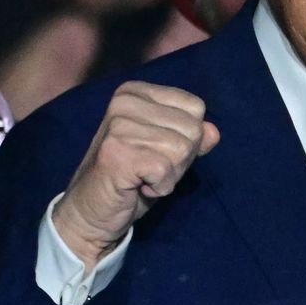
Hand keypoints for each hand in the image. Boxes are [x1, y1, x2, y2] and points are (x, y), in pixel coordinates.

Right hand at [53, 82, 219, 267]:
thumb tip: (213, 131)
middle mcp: (125, 102)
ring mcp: (119, 125)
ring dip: (170, 174)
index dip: (188, 138)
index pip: (195, 107)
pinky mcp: (118, 152)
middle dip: (180, 159)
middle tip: (149, 169)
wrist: (91, 212)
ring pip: (182, 150)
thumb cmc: (132, 179)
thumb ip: (191, 137)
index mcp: (136, 92)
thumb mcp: (167, 152)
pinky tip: (138, 186)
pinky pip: (166, 170)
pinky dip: (160, 187)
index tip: (158, 152)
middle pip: (193, 129)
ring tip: (143, 177)